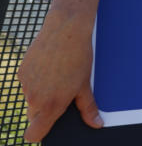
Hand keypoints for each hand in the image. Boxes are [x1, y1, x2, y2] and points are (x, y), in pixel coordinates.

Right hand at [18, 8, 101, 141]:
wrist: (66, 29)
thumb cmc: (79, 57)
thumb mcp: (85, 84)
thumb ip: (88, 107)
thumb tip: (96, 124)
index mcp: (51, 105)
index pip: (34, 134)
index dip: (40, 133)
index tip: (48, 127)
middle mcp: (35, 98)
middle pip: (34, 116)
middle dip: (45, 111)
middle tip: (61, 95)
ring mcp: (26, 84)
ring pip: (31, 98)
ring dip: (41, 93)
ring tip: (59, 75)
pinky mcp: (22, 70)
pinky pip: (28, 82)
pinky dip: (36, 79)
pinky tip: (51, 65)